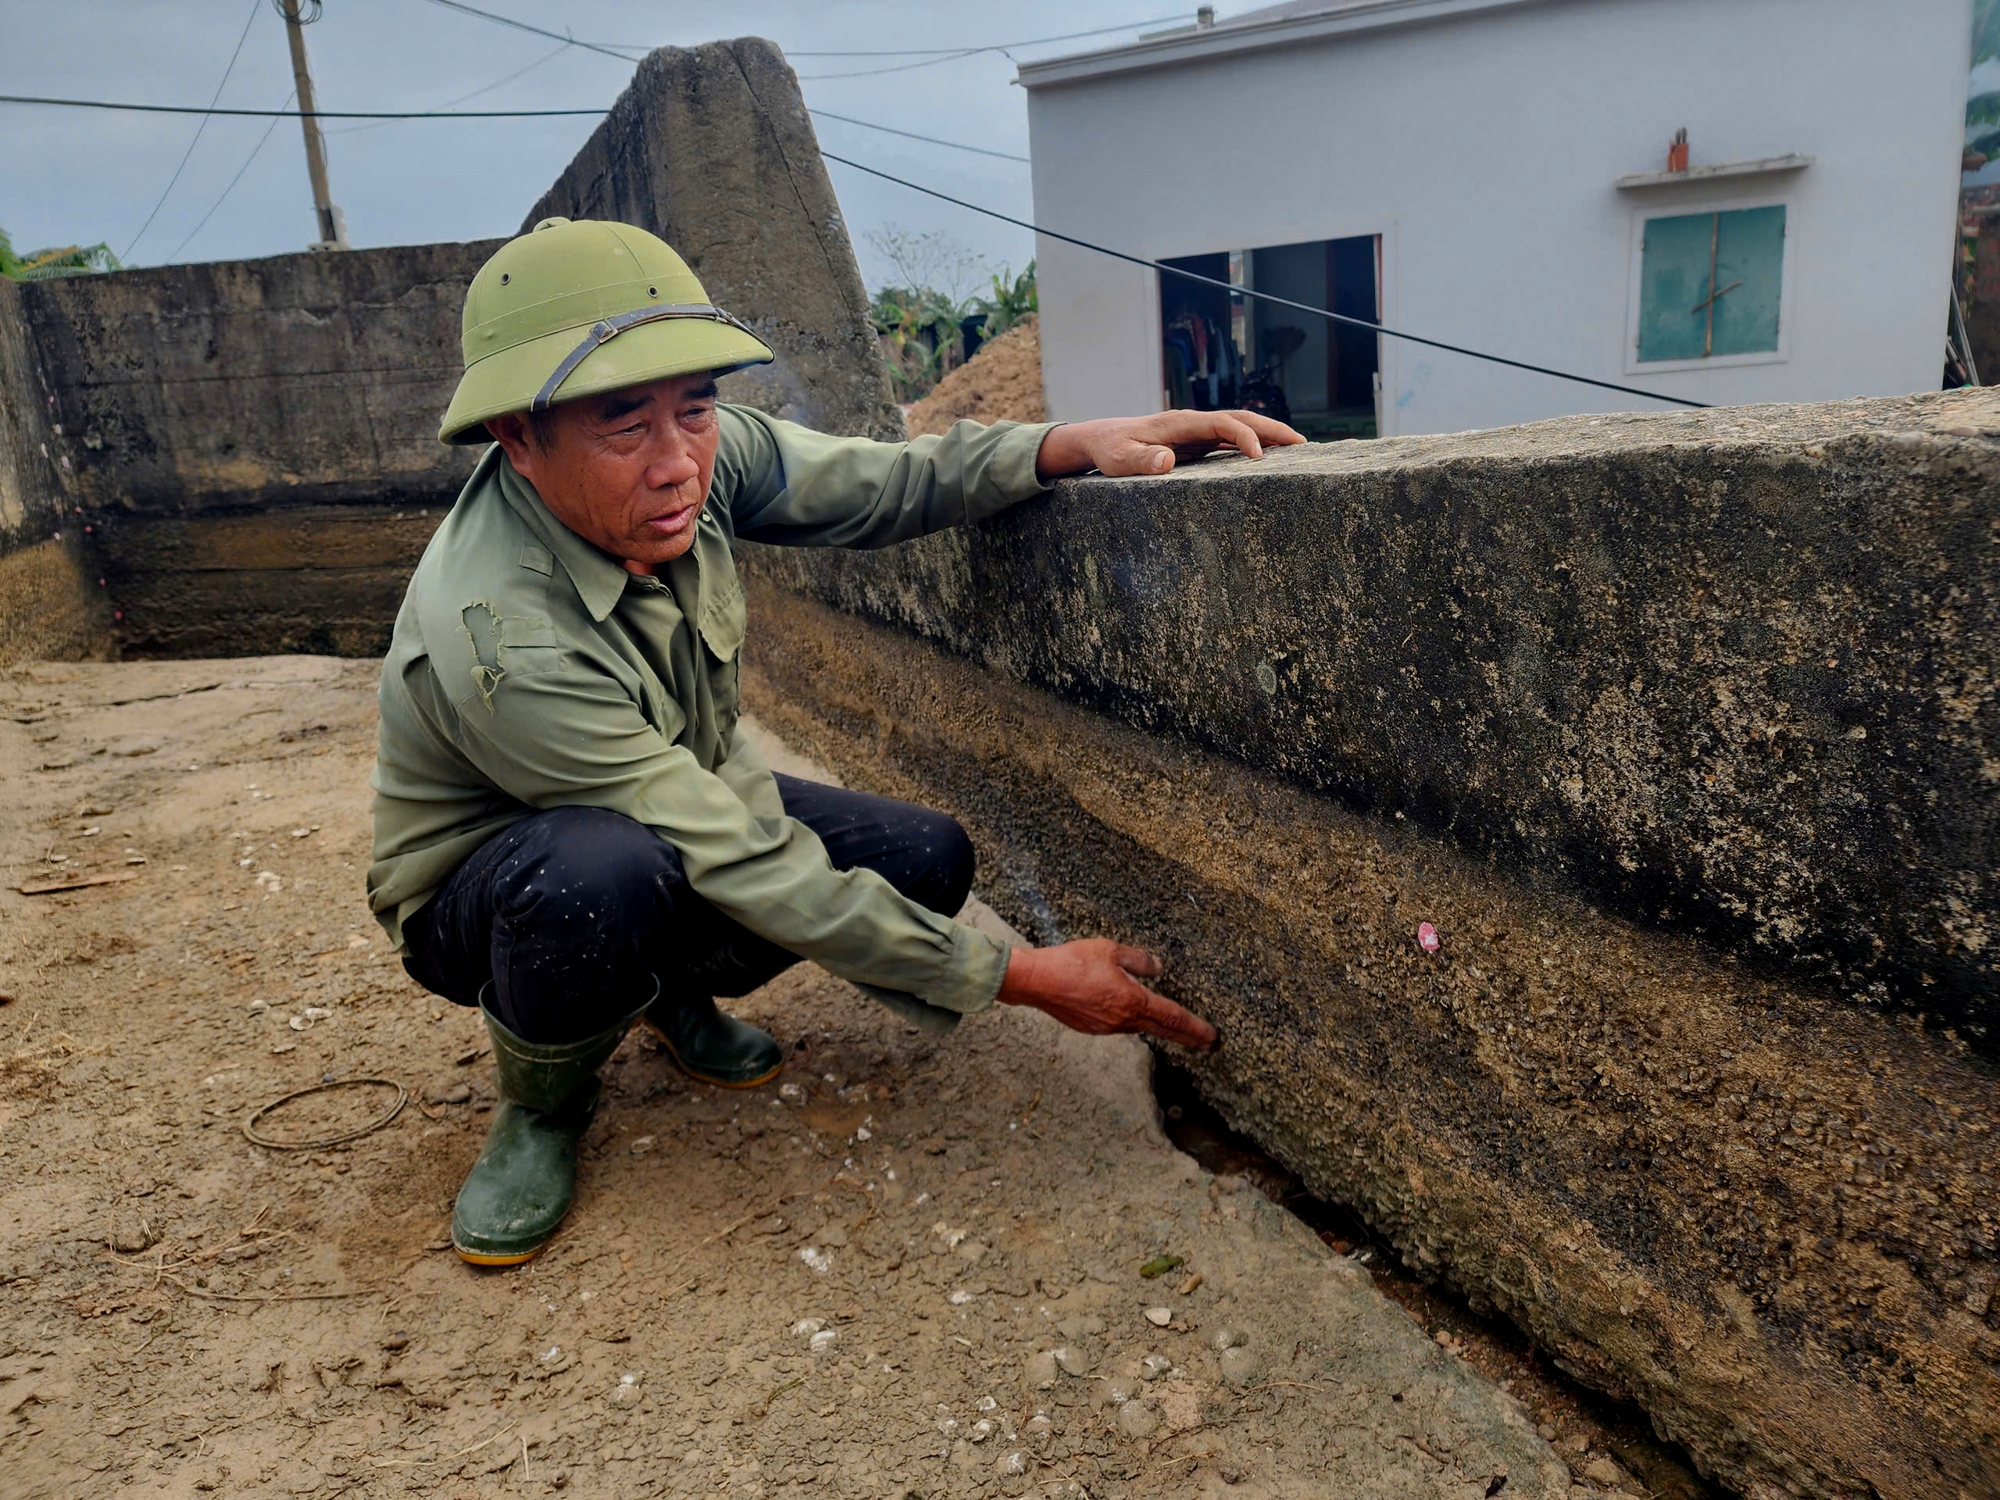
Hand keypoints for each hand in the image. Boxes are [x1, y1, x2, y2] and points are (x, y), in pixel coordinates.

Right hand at [996, 938, 1216, 1049]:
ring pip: (1139, 1027)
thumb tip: (1157, 968)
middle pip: (1162, 1030)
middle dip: (1186, 1036)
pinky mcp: (1091, 1028)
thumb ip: (1139, 960)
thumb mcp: (1110, 950)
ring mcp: (1106, 1027)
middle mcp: (1122, 1020)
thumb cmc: (1072, 962)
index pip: (1172, 1018)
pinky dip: (1131, 1021)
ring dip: (1156, 1027)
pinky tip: (1129, 1013)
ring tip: (1170, 1025)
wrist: (1037, 981)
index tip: (1211, 1036)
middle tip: (1205, 1043)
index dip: (1194, 1027)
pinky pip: (1118, 1025)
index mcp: (1132, 1001)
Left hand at [1035, 410, 1304, 479]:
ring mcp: (1197, 432)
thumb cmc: (1110, 450)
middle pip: (1240, 418)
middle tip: (1301, 445)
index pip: (1222, 422)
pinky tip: (1269, 460)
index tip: (1258, 456)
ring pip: (1240, 427)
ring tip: (1297, 450)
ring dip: (1268, 435)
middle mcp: (1194, 423)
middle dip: (1271, 429)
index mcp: (1180, 423)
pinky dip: (1253, 446)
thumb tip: (1167, 461)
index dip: (1243, 436)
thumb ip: (1141, 460)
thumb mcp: (1120, 459)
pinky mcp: (1197, 443)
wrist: (1101, 439)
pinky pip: (1230, 441)